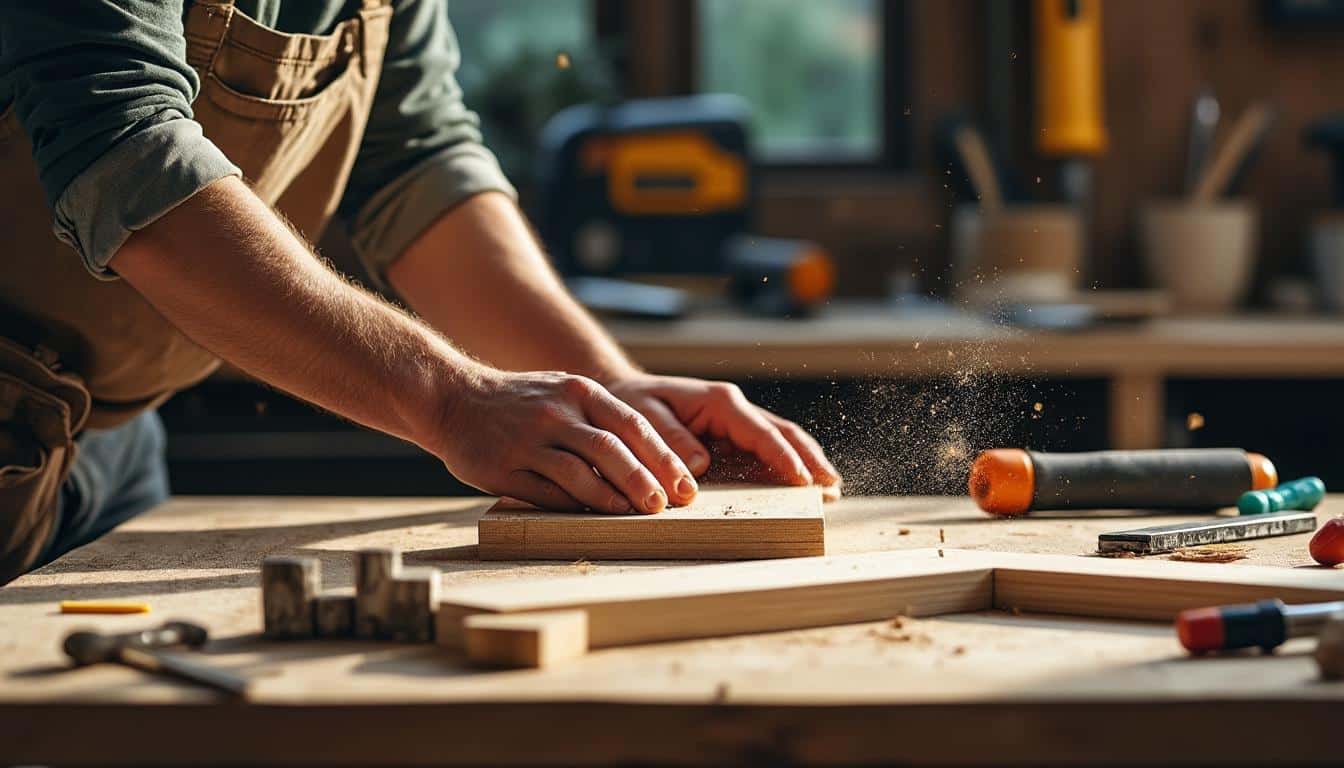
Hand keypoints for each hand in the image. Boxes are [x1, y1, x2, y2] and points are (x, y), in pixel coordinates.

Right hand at [431, 368, 697, 513]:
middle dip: (645, 481)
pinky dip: (575, 506)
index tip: (686, 484)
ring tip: (636, 514)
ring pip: (580, 473)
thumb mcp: (563, 391)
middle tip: (667, 506)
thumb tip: (654, 460)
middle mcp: (555, 413)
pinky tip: (594, 517)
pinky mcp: (503, 468)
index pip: (632, 424)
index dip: (663, 456)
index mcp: (577, 391)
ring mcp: (528, 441)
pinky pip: (547, 492)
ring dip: (613, 498)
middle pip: (611, 449)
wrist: (451, 398)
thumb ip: (600, 418)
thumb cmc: (520, 402)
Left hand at [604, 374, 841, 500]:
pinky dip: (788, 469)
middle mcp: (734, 411)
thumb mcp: (643, 416)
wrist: (619, 397)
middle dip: (809, 460)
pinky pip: (766, 455)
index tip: (801, 479)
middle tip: (831, 488)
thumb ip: (670, 439)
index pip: (759, 431)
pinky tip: (805, 488)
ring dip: (806, 464)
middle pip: (783, 434)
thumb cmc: (630, 405)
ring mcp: (737, 426)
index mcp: (718, 402)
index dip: (782, 456)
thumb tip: (699, 466)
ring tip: (830, 491)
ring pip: (782, 443)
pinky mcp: (733, 442)